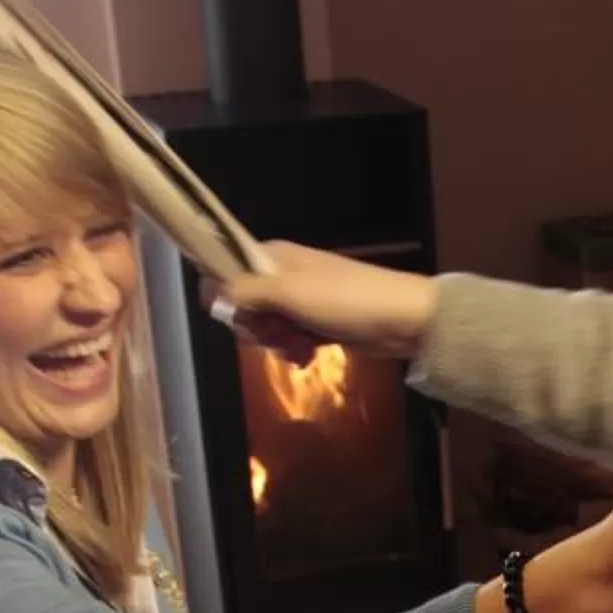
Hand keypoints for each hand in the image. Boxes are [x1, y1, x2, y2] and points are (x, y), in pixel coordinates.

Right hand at [206, 243, 435, 361]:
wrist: (402, 319)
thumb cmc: (345, 299)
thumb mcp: (289, 292)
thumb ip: (246, 292)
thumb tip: (210, 296)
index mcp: (274, 256)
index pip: (227, 269)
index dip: (226, 296)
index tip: (238, 314)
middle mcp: (283, 274)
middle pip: (244, 303)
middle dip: (254, 325)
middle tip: (273, 333)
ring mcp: (301, 300)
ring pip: (267, 324)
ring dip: (276, 341)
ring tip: (297, 347)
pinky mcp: (318, 323)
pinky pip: (290, 337)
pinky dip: (294, 348)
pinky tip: (306, 356)